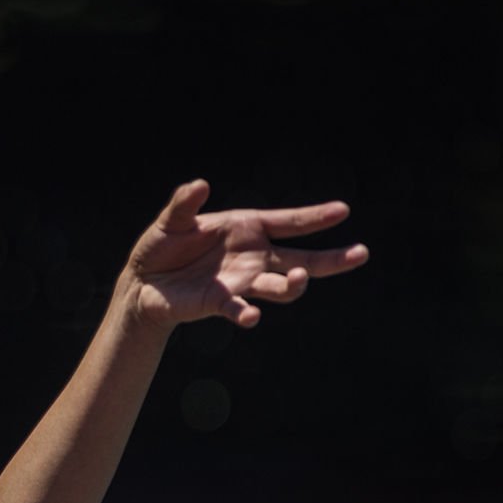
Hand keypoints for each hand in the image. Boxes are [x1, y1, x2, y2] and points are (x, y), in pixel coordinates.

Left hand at [124, 179, 368, 329]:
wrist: (142, 282)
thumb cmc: (161, 245)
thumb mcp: (172, 220)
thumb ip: (185, 204)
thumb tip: (200, 185)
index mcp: (247, 229)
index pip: (289, 222)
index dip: (315, 217)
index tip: (343, 210)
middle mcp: (253, 256)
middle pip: (302, 259)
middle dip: (332, 259)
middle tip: (360, 253)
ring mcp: (242, 282)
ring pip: (281, 286)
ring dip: (293, 285)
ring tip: (298, 280)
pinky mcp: (222, 304)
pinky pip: (240, 310)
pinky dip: (246, 314)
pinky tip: (250, 317)